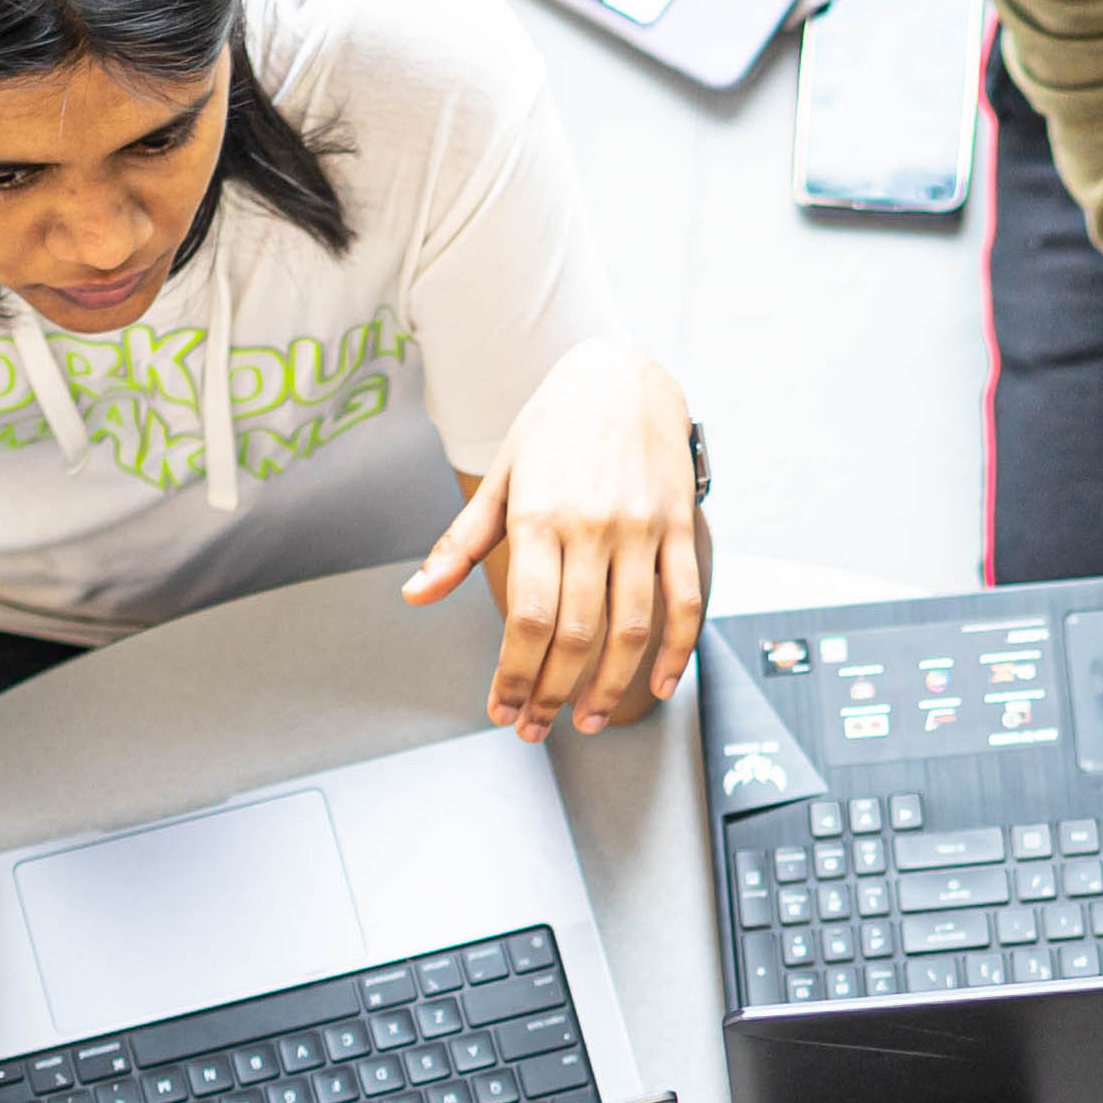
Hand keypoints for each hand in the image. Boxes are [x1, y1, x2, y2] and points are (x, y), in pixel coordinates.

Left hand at [405, 339, 707, 740]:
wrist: (622, 375)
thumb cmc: (554, 427)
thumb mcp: (500, 477)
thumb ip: (460, 544)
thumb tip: (416, 595)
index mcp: (538, 517)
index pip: (526, 618)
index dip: (515, 676)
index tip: (503, 709)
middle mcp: (591, 526)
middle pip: (574, 635)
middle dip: (552, 695)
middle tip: (536, 727)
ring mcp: (640, 528)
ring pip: (631, 630)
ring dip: (609, 688)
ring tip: (587, 720)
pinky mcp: (678, 527)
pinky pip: (685, 602)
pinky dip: (676, 653)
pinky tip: (660, 685)